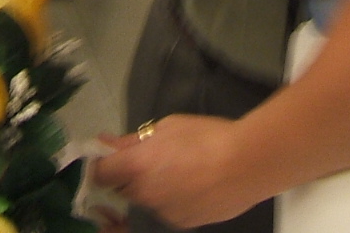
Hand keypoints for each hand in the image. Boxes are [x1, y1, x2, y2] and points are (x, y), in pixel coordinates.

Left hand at [92, 116, 256, 228]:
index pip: (100, 174)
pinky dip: (174, 200)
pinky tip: (196, 185)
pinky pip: (169, 211)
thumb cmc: (208, 136)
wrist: (248, 164)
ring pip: (148, 201)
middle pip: (123, 189)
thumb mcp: (169, 126)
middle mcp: (145, 195)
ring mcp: (164, 214)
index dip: (103, 165)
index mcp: (137, 167)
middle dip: (131, 176)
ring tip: (183, 170)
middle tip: (155, 158)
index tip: (112, 156)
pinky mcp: (183, 223)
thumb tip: (106, 143)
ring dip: (154, 189)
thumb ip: (133, 140)